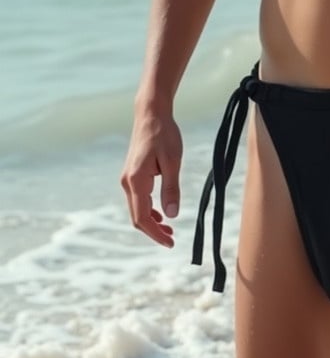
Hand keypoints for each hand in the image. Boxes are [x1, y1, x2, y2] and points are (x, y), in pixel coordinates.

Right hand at [121, 108, 182, 246]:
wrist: (151, 114)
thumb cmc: (164, 134)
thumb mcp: (173, 161)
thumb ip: (171, 189)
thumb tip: (172, 216)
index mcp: (136, 181)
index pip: (142, 218)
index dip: (155, 234)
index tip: (171, 243)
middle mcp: (127, 182)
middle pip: (137, 217)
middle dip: (153, 231)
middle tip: (172, 240)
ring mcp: (127, 178)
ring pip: (137, 208)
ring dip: (151, 221)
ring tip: (169, 229)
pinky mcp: (132, 174)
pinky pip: (138, 199)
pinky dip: (148, 210)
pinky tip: (161, 213)